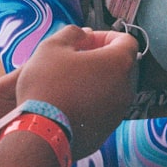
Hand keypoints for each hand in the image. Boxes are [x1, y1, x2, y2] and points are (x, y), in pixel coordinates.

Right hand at [14, 25, 137, 158]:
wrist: (40, 133)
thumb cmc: (47, 86)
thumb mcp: (52, 47)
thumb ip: (73, 33)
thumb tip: (84, 34)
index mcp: (118, 64)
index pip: (126, 41)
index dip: (106, 36)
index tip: (86, 41)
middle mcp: (125, 89)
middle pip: (121, 66)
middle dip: (100, 59)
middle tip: (76, 59)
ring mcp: (118, 113)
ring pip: (112, 89)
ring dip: (96, 81)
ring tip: (69, 82)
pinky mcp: (106, 132)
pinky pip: (103, 110)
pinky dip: (91, 103)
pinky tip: (68, 103)